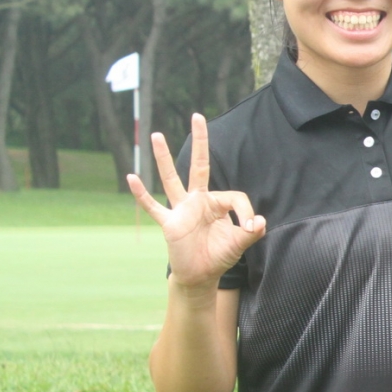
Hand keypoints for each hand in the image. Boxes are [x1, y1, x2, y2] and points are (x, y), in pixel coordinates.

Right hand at [128, 113, 264, 291]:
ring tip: (156, 134)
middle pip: (199, 165)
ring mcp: (181, 210)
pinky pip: (152, 206)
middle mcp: (197, 201)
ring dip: (163, 157)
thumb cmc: (219, 256)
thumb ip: (251, 232)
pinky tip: (131, 177)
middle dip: (200, 142)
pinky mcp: (169, 223)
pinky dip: (142, 194)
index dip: (246, 211)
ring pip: (171, 178)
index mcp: (217, 203)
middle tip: (199, 116)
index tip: (250, 227)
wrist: (200, 276)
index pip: (234, 196)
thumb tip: (260, 221)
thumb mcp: (239, 243)